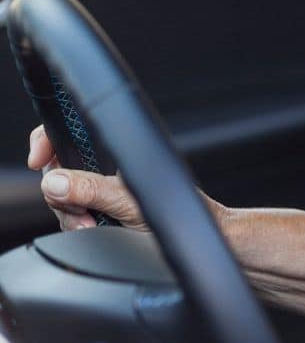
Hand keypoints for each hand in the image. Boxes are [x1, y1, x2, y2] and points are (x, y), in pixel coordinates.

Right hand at [27, 125, 225, 231]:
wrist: (193, 238)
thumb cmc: (177, 210)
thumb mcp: (130, 201)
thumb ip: (93, 190)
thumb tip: (55, 181)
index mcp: (114, 154)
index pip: (69, 137)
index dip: (48, 143)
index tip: (40, 158)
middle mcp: (104, 171)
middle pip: (58, 175)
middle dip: (61, 195)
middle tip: (81, 211)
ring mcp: (100, 193)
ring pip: (62, 200)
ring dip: (71, 215)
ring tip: (94, 224)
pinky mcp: (99, 214)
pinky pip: (72, 218)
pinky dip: (78, 226)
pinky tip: (94, 230)